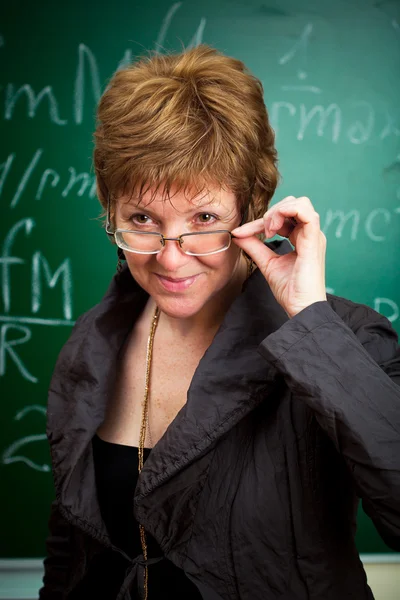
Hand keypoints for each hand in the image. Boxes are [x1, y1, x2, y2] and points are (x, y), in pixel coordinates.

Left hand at [232, 196, 326, 317]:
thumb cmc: (289, 290)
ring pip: (299, 203)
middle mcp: (309, 234)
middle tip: (262, 230)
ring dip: (278, 210)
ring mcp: (313, 236)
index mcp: (301, 238)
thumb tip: (238, 234)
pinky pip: (306, 212)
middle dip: (272, 211)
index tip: (240, 233)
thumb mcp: (267, 262)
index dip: (260, 221)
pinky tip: (273, 229)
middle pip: (292, 203)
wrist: (300, 307)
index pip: (282, 217)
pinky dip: (286, 212)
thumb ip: (254, 246)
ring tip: (268, 228)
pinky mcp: (314, 240)